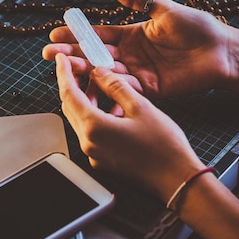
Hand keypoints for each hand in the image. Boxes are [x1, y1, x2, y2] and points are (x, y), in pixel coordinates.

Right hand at [43, 0, 233, 98]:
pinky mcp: (151, 89)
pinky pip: (127, 88)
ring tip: (65, 68)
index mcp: (132, 35)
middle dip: (72, 54)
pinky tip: (94, 80)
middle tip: (49, 54)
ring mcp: (139, 73)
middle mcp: (131, 55)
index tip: (56, 33)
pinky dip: (111, 85)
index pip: (99, 35)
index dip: (77, 34)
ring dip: (86, 70)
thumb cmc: (197, 28)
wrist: (222, 50)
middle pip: (96, 55)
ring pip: (106, 73)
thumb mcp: (163, 8)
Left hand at [55, 53, 204, 201]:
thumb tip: (99, 73)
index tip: (62, 59)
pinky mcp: (103, 161)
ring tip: (101, 87)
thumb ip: (116, 86)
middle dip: (73, 86)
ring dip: (87, 102)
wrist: (176, 179)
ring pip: (81, 121)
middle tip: (79, 68)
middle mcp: (89, 144)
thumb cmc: (164, 147)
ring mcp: (95, 155)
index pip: (69, 94)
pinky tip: (112, 109)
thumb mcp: (141, 107)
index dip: (64, 73)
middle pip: (70, 108)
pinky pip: (92, 134)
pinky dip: (96, 118)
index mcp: (95, 127)